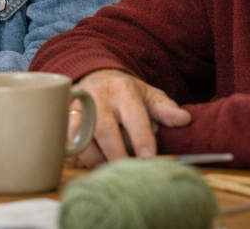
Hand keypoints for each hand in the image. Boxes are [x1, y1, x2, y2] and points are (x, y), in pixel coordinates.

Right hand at [70, 69, 190, 167]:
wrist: (96, 77)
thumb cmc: (127, 93)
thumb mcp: (149, 95)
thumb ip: (166, 110)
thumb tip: (185, 120)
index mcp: (123, 90)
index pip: (133, 115)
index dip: (140, 138)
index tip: (148, 158)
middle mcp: (97, 96)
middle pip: (103, 128)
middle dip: (115, 154)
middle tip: (127, 173)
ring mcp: (77, 106)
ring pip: (80, 135)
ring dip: (93, 157)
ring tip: (107, 171)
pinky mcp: (64, 116)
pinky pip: (65, 138)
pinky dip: (76, 155)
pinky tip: (88, 165)